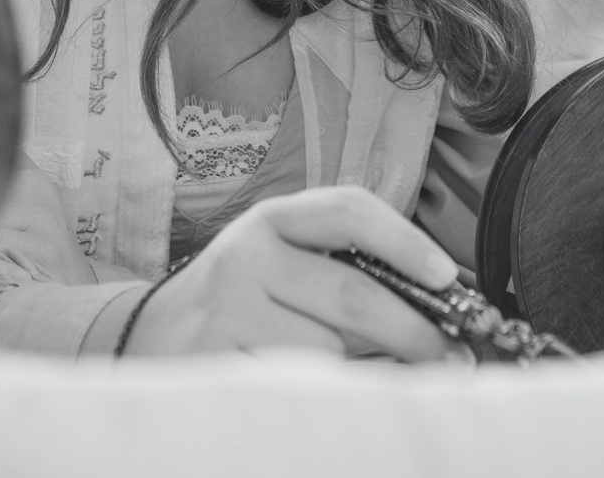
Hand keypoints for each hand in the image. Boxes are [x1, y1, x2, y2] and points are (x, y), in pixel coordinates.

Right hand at [118, 185, 461, 361]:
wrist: (153, 336)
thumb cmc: (241, 299)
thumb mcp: (283, 263)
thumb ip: (346, 269)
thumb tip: (436, 306)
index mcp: (272, 220)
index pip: (348, 212)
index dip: (405, 242)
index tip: (447, 277)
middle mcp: (247, 255)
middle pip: (353, 294)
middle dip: (414, 331)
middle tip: (450, 357)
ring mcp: (227, 310)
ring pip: (326, 348)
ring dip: (352, 366)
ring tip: (345, 366)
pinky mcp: (216, 362)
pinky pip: (294, 383)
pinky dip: (318, 392)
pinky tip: (308, 386)